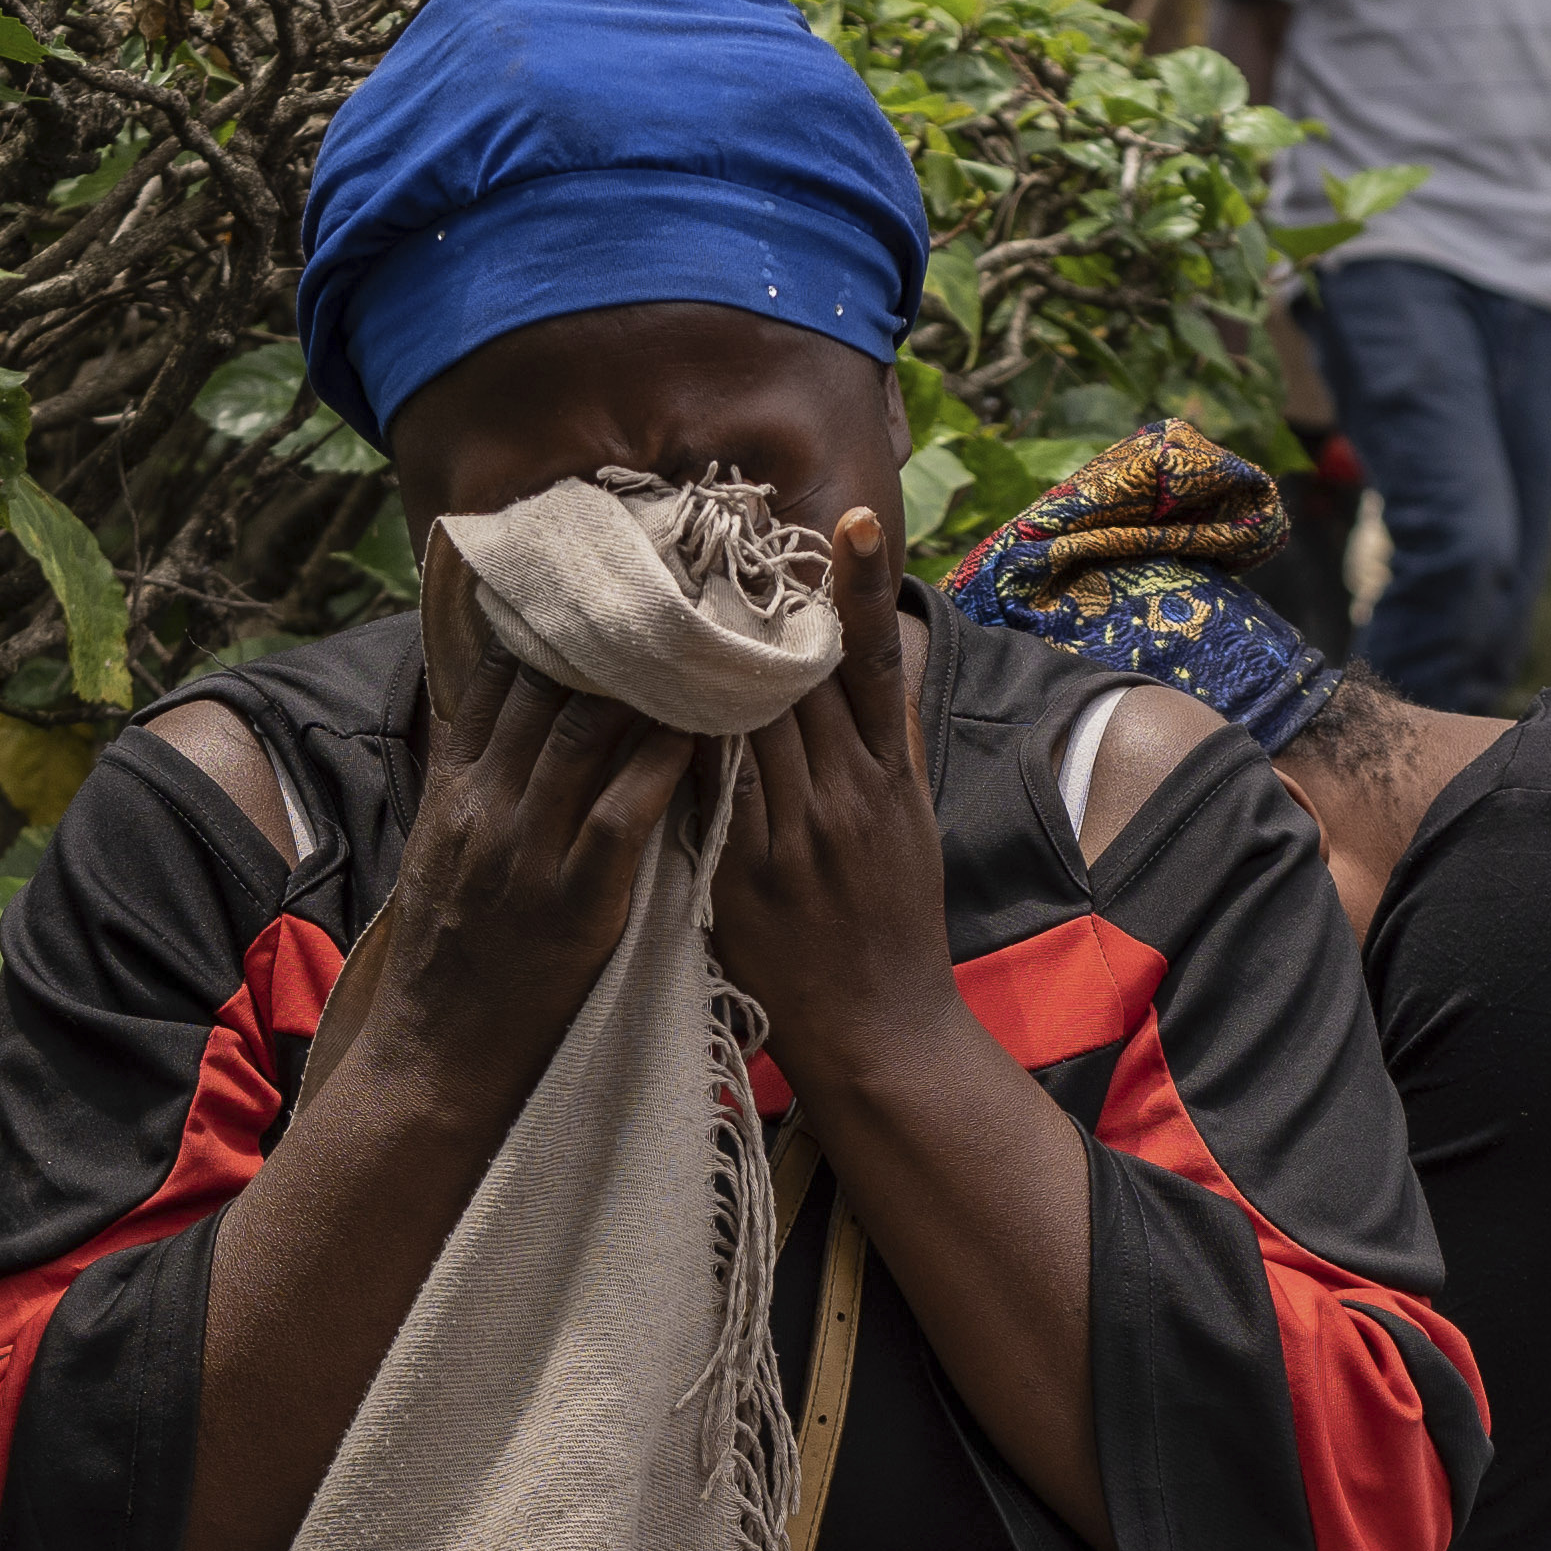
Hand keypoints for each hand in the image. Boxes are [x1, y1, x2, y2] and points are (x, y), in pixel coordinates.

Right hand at [336, 526, 700, 1127]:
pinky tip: (708, 723)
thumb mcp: (442, 853)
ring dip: (650, 676)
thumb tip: (486, 708)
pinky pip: (626, 809)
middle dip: (608, 624)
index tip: (594, 562)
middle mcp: (488, 803)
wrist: (438, 1057)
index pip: (497, 674)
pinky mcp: (576, 897)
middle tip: (670, 566)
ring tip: (704, 623)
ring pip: (589, 732)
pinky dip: (668, 761)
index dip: (545, 614)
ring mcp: (529, 848)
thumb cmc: (456, 962)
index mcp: (457, 787)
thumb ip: (469, 778)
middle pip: (546, 684)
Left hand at [705, 506, 955, 1088]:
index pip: (871, 663)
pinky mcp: (743, 873)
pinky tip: (639, 690)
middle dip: (752, 608)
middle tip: (708, 531)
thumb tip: (870, 669)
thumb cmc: (892, 924)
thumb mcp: (911, 826)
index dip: (860, 587)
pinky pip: (701, 787)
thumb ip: (885, 747)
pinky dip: (672, 736)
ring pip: (740, 721)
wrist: (880, 1032)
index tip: (845, 518)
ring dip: (698, 659)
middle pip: (794, 677)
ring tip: (659, 589)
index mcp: (890, 779)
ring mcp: (792, 835)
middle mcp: (845, 796)